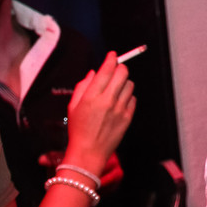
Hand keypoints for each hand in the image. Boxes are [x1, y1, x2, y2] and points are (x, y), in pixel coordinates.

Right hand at [59, 52, 136, 176]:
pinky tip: (119, 101)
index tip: (112, 55)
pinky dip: (127, 96)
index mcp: (91, 96)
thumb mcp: (73, 105)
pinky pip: (133, 99)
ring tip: (116, 88)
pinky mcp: (128, 117)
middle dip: (120, 68)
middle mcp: (107, 100)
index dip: (111, 58)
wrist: (89, 151)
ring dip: (124, 82)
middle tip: (116, 70)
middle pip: (123, 73)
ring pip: (130, 85)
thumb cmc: (78, 128)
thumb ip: (83, 86)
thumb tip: (94, 72)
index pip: (106, 70)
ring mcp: (120, 109)